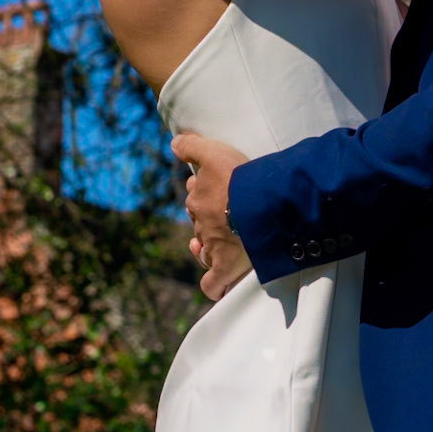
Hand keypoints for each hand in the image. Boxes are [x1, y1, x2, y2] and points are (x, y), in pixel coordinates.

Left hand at [172, 132, 252, 300]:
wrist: (259, 204)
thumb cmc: (239, 177)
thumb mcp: (213, 152)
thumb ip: (192, 147)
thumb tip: (173, 144)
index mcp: (199, 199)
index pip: (196, 198)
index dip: (206, 193)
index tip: (222, 189)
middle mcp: (202, 223)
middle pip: (200, 223)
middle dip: (209, 220)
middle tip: (229, 214)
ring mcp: (213, 246)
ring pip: (206, 251)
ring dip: (210, 249)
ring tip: (224, 245)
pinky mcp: (226, 266)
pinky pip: (213, 283)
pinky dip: (213, 286)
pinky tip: (217, 286)